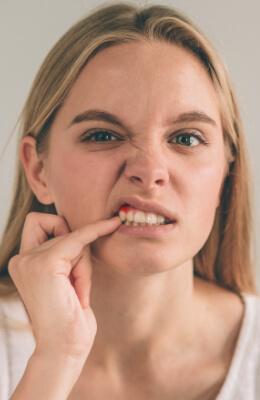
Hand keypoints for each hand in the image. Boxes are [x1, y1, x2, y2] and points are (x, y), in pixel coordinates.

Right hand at [8, 212, 120, 360]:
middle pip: (60, 229)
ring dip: (84, 265)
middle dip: (78, 253)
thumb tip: (82, 231)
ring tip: (78, 294)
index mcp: (23, 263)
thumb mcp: (64, 280)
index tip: (84, 230)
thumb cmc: (69, 320)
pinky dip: (96, 230)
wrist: (64, 350)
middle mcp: (21, 259)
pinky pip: (79, 237)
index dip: (59, 224)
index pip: (38, 223)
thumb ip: (63, 256)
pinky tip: (112, 224)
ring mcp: (30, 261)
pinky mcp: (46, 264)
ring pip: (73, 238)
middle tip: (78, 285)